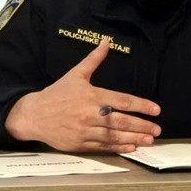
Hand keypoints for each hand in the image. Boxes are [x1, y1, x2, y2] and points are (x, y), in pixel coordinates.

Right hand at [5, 38, 160, 152]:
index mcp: (92, 96)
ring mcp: (85, 131)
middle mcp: (90, 114)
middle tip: (157, 129)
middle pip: (120, 121)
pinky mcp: (80, 144)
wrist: (33, 115)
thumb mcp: (75, 74)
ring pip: (113, 136)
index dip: (140, 105)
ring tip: (149, 139)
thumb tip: (106, 42)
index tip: (155, 109)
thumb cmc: (57, 94)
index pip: (122, 101)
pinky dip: (117, 148)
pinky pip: (102, 147)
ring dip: (133, 138)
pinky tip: (131, 147)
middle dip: (141, 125)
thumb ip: (94, 60)